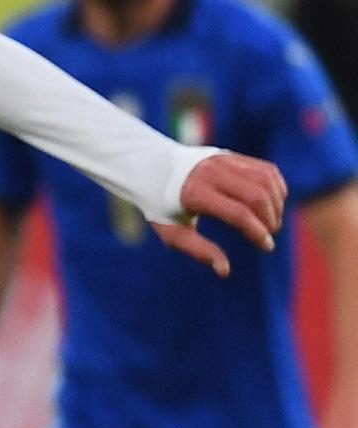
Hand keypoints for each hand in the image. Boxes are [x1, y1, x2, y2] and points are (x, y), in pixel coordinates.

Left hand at [153, 153, 285, 277]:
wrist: (150, 170)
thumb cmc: (162, 207)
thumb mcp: (172, 233)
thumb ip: (198, 251)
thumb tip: (225, 271)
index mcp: (196, 193)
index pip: (239, 213)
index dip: (258, 232)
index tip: (266, 246)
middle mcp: (212, 173)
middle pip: (258, 196)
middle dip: (271, 219)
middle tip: (269, 235)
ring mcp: (224, 160)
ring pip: (266, 180)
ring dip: (277, 203)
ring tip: (272, 222)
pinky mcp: (232, 155)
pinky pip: (266, 170)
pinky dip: (277, 187)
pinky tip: (273, 204)